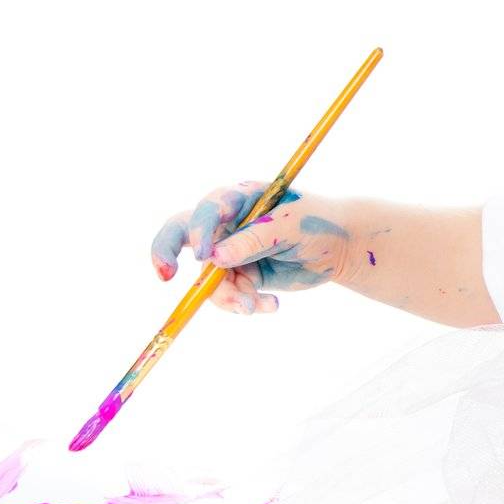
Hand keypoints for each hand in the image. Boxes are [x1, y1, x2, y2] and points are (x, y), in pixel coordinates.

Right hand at [149, 180, 353, 314]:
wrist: (339, 249)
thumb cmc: (318, 224)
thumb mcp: (292, 226)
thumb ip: (255, 239)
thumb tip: (214, 257)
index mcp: (241, 198)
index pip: (208, 209)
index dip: (199, 231)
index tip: (203, 256)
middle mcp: (228, 223)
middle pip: (181, 233)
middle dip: (165, 253)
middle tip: (165, 275)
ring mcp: (230, 250)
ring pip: (207, 277)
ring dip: (227, 296)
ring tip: (255, 306)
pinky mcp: (239, 274)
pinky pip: (227, 295)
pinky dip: (244, 304)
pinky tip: (271, 305)